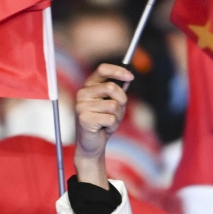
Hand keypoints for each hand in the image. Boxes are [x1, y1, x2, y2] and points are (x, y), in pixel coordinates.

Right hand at [73, 63, 131, 185]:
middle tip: (119, 110)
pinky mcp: (84, 119)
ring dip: (117, 116)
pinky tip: (104, 129)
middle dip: (122, 100)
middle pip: (111, 87)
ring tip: (108, 122)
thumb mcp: (114, 104)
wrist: (92, 144)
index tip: (131, 77)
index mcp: (89, 86)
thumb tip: (128, 77)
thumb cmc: (104, 122)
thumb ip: (119, 91)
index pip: (102, 69)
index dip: (118, 71)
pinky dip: (112, 125)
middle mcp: (82, 94)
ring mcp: (81, 106)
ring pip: (113, 105)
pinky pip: (110, 118)